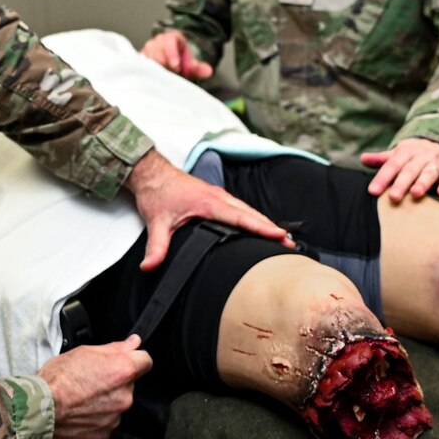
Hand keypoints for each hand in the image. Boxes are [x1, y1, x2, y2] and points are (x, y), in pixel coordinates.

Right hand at [39, 334, 150, 438]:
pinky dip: (96, 418)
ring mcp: (115, 417)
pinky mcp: (104, 434)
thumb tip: (132, 343)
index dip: (134, 359)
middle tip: (91, 380)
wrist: (38, 411)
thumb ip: (114, 349)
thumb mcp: (83, 352)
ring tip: (81, 398)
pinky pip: (106, 422)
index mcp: (122, 371)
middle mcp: (124, 396)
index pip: (145, 361)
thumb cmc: (56, 381)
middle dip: (114, 382)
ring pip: (117, 404)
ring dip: (105, 401)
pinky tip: (80, 412)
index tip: (124, 361)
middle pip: (129, 385)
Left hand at [125, 149, 291, 269]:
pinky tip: (258, 228)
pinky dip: (253, 218)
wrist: (150, 172)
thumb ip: (156, 246)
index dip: (262, 227)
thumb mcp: (155, 221)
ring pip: (247, 210)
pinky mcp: (215, 197)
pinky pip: (239, 209)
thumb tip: (149, 266)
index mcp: (209, 202)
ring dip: (264, 223)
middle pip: (251, 214)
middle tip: (290, 244)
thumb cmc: (157, 192)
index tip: (280, 236)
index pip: (241, 218)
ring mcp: (218, 196)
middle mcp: (218, 197)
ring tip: (281, 239)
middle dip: (271, 228)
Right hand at [141, 30, 212, 80]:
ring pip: (148, 58)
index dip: (171, 53)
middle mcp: (157, 41)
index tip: (176, 66)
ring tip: (165, 75)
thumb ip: (199, 68)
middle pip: (156, 50)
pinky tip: (154, 77)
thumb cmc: (181, 62)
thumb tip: (208, 71)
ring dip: (156, 68)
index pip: (169, 40)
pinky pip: (141, 64)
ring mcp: (147, 49)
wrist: (171, 64)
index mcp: (171, 37)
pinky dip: (148, 71)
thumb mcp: (191, 64)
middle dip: (164, 63)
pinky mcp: (141, 58)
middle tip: (172, 73)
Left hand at [361, 137, 438, 203]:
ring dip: (423, 183)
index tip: (373, 191)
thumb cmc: (416, 155)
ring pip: (429, 172)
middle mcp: (422, 155)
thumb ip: (382, 159)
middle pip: (410, 170)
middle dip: (402, 183)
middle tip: (393, 197)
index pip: (392, 165)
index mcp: (406, 151)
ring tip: (416, 194)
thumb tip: (362, 159)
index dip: (382, 178)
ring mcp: (437, 162)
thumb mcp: (399, 154)